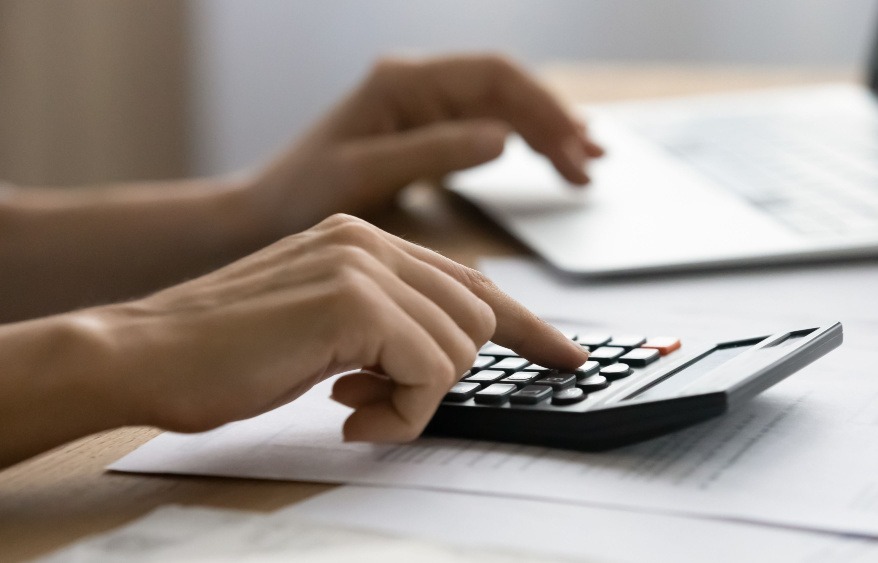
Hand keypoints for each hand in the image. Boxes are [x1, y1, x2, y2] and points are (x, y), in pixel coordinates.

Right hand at [96, 214, 587, 441]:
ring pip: (461, 346)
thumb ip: (382, 325)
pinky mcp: (353, 302)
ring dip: (416, 397)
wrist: (142, 353)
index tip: (566, 355)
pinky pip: (430, 370)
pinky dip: (402, 412)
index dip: (528, 326)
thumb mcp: (318, 327)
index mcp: (364, 242)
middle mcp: (370, 242)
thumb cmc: (223, 352)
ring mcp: (362, 265)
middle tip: (375, 402)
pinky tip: (348, 416)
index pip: (472, 282)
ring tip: (352, 406)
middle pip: (477, 317)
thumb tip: (440, 353)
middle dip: (444, 376)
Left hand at [245, 55, 603, 234]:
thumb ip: (432, 152)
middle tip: (588, 168)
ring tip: (584, 165)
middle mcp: (415, 85)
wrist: (260, 214)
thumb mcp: (363, 175)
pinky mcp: (423, 132)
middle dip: (553, 124)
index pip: (495, 77)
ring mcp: (421, 107)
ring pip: (502, 107)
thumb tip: (502, 139)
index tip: (574, 147)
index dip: (543, 109)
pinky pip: (486, 127)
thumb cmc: (298, 196)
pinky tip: (548, 161)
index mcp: (403, 83)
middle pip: (507, 89)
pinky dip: (523, 144)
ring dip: (546, 133)